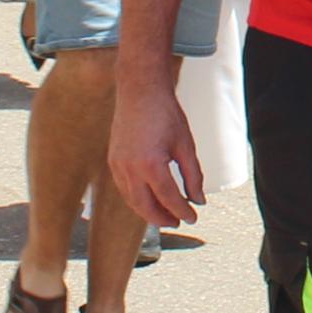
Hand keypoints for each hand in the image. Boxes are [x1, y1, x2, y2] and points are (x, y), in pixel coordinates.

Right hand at [108, 78, 204, 232]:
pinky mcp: (112, 161)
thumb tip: (198, 200)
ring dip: (148, 211)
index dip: (182, 211)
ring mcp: (117, 165)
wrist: (140, 90)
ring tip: (165, 214)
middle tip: (177, 221)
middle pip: (145, 206)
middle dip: (162, 218)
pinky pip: (124, 188)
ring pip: (131, 200)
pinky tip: (148, 198)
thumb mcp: (186, 145)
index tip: (193, 217)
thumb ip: (193, 176)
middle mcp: (129, 168)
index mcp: (151, 164)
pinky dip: (136, 198)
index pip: (168, 198)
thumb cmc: (165, 114)